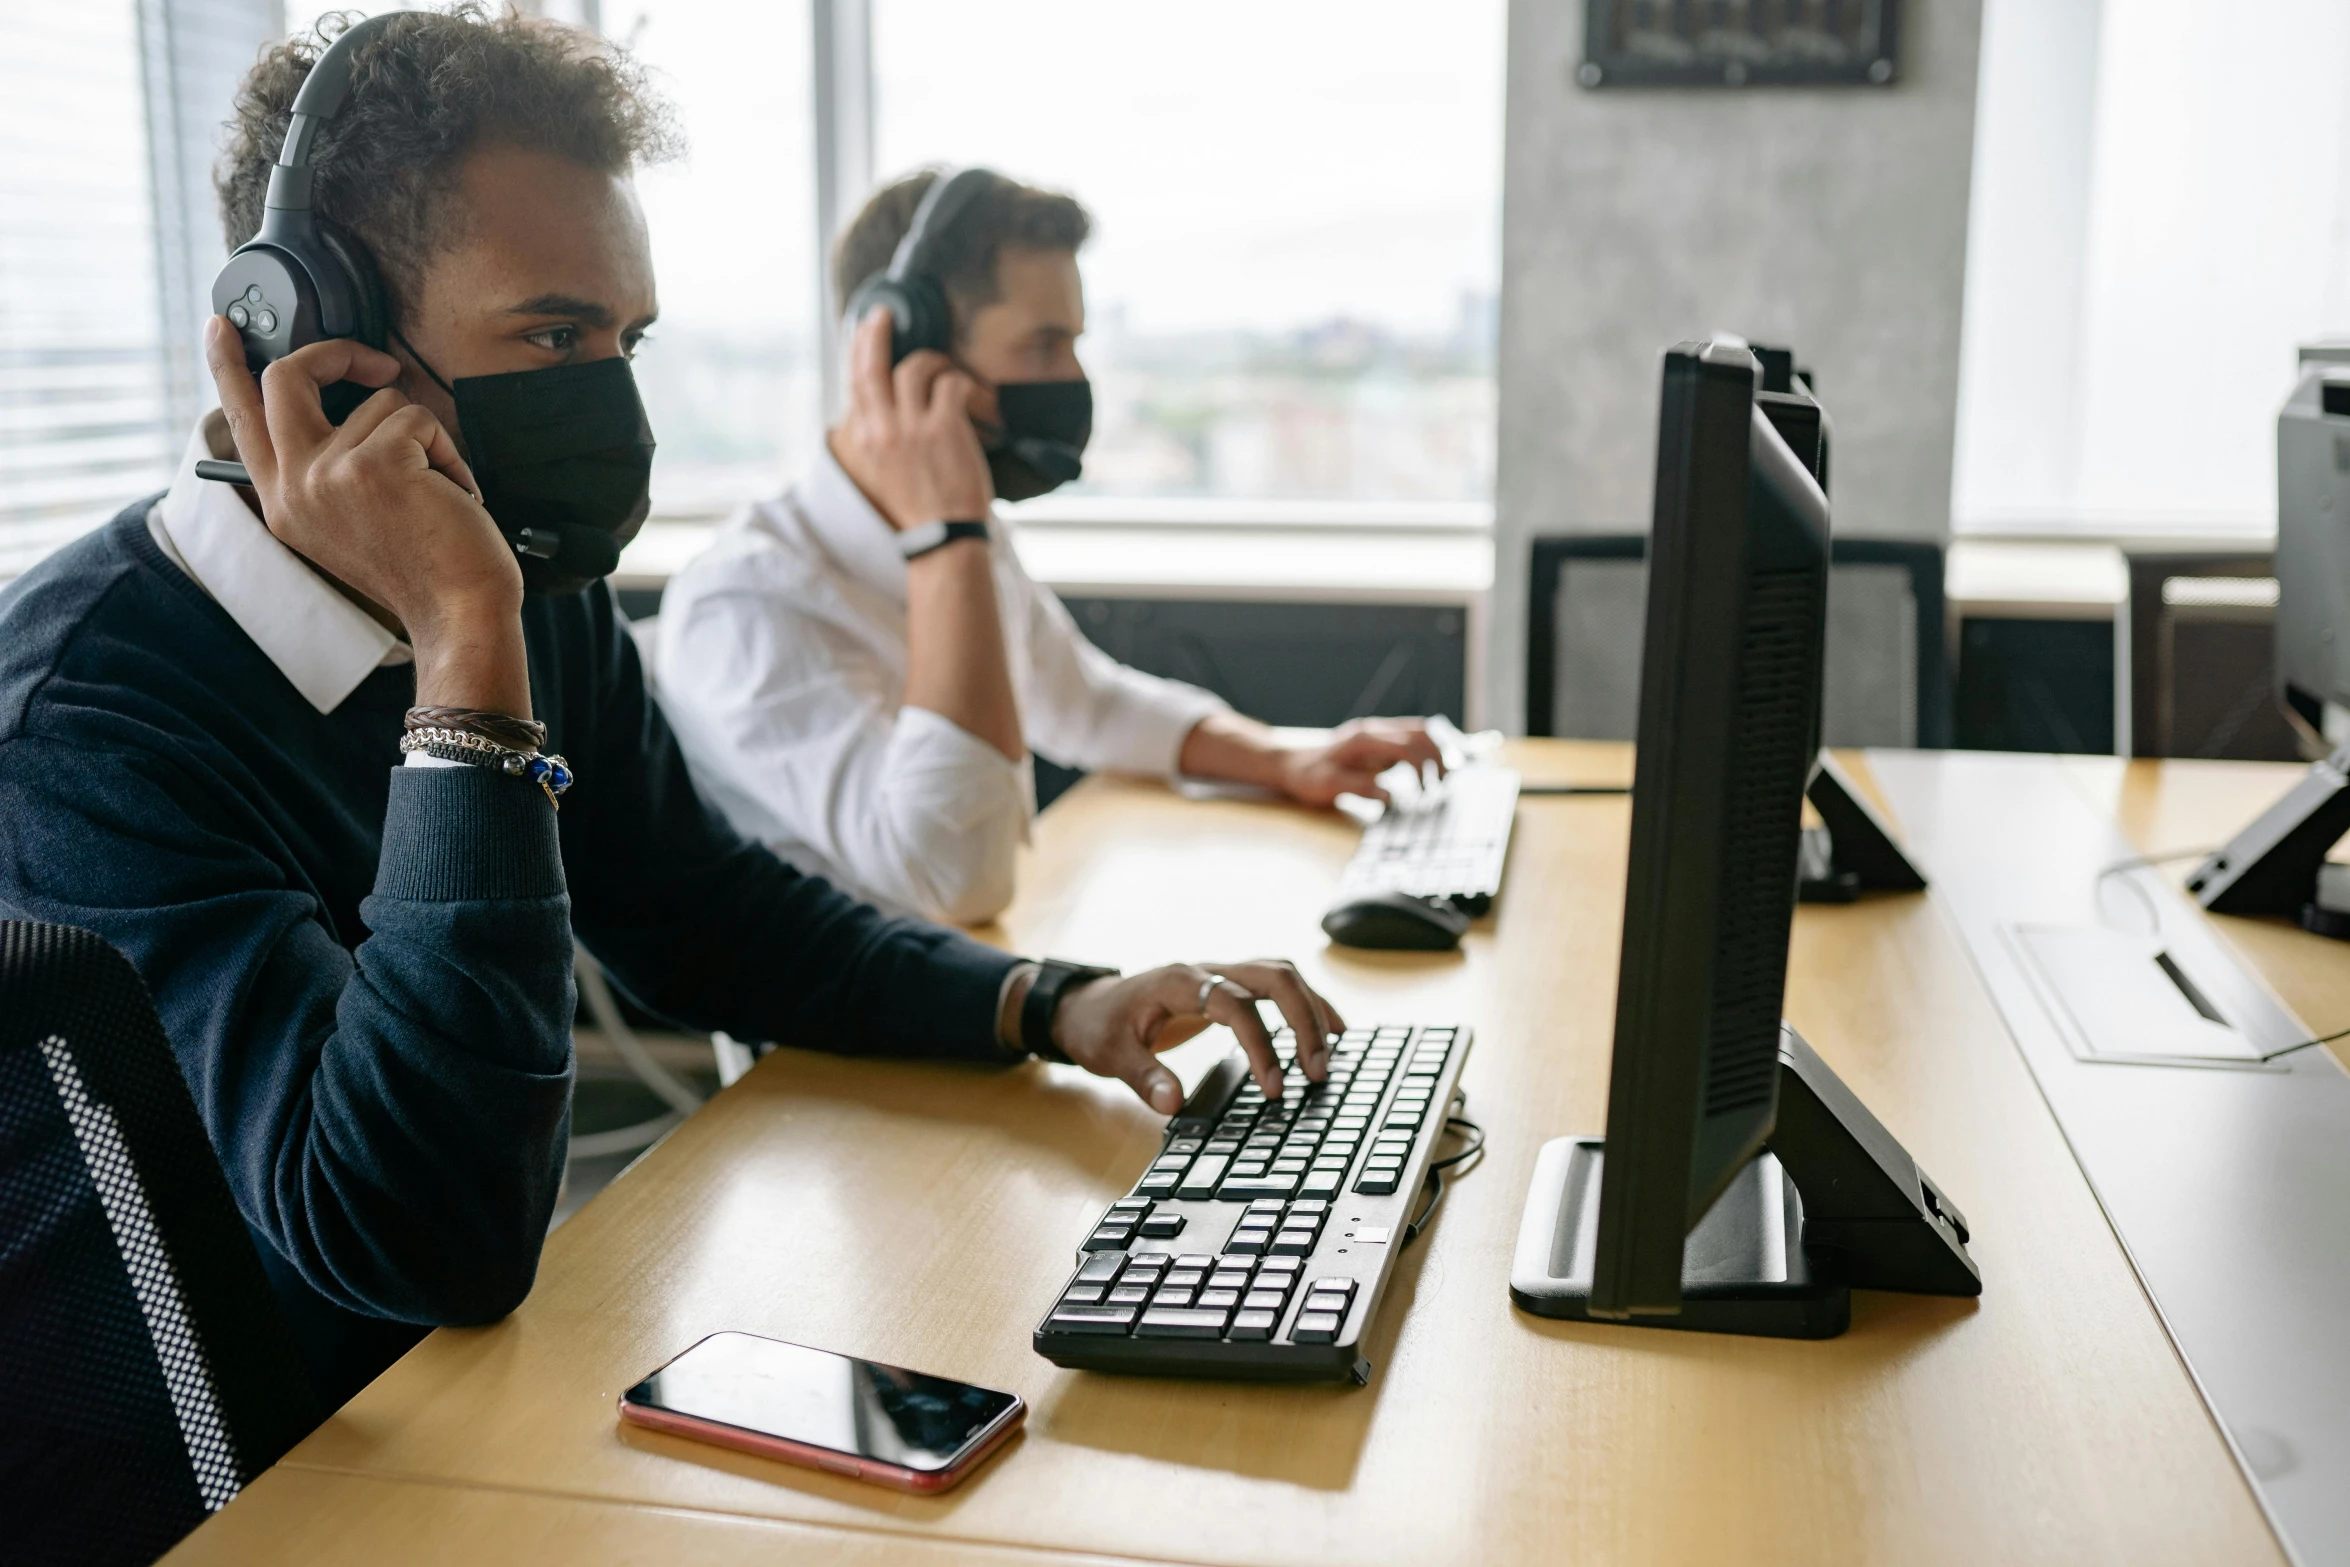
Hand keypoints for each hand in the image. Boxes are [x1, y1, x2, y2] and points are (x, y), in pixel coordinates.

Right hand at [204, 317, 527, 713]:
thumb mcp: (349, 521)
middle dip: (338, 352)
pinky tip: (452, 493)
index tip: (222, 324)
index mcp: (281, 500)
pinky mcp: (375, 465)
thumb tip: (343, 399)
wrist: (458, 614)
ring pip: (379, 399)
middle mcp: (293, 487)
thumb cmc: (424, 569)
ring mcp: (328, 474)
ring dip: (423, 437)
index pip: (240, 417)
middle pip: (284, 376)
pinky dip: (448, 451)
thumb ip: (325, 468)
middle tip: (377, 361)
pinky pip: (418, 418)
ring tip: (434, 490)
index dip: (227, 363)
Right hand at [836, 307, 993, 529]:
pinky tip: (967, 392)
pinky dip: (960, 382)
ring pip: (914, 368)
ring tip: (945, 369)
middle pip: (872, 366)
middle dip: (876, 333)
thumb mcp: (885, 470)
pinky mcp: (943, 429)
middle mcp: (882, 430)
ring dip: (933, 361)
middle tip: (885, 315)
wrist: (943, 536)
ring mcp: (912, 428)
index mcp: (865, 440)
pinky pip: (950, 384)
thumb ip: (881, 436)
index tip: (865, 330)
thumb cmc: (919, 505)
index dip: (860, 350)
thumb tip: (885, 404)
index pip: (856, 382)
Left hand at [1051, 960, 1341, 1113]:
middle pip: (1273, 977)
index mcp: (1180, 983)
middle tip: (1317, 1072)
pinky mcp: (1229, 985)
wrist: (1087, 1004)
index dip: (1260, 1045)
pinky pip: (1277, 985)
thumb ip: (1143, 1077)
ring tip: (1333, 1053)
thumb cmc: (1100, 1026)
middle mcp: (1207, 970)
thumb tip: (1174, 1105)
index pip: (1235, 1005)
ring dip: (1312, 1010)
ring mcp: (1221, 973)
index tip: (1275, 1089)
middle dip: (1304, 1021)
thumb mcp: (1110, 1055)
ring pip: (1282, 975)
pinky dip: (1306, 1003)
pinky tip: (1328, 1029)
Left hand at [1276, 718, 1445, 806]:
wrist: (1292, 765)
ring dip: (1435, 752)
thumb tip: (1389, 797)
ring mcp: (1377, 734)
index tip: (1426, 792)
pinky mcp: (1379, 742)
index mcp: (1363, 739)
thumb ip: (1359, 788)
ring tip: (1440, 780)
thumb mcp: (1328, 786)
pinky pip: (1410, 740)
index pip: (1406, 746)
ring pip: (1418, 731)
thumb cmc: (1308, 777)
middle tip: (1442, 785)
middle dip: (1438, 756)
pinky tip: (1429, 773)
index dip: (1422, 767)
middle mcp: (1373, 730)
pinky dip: (1425, 753)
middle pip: (1420, 732)